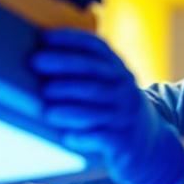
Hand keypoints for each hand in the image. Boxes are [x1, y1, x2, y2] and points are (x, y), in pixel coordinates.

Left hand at [31, 29, 183, 183]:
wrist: (149, 145)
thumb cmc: (114, 112)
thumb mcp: (110, 88)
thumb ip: (85, 75)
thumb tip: (38, 64)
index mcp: (118, 71)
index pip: (96, 48)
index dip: (70, 40)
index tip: (44, 37)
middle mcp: (122, 88)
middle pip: (91, 73)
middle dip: (62, 65)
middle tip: (34, 62)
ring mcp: (123, 114)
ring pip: (94, 107)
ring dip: (67, 106)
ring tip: (46, 108)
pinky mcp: (122, 139)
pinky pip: (100, 136)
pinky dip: (82, 136)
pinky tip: (66, 137)